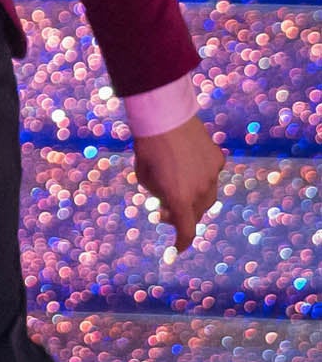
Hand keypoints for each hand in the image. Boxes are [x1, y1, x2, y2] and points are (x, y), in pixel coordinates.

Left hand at [133, 114, 224, 251]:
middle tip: (166, 211)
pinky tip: (189, 167)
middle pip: (196, 213)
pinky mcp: (217, 159)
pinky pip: (211, 175)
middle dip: (182, 215)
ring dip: (194, 199)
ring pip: (208, 196)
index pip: (187, 230)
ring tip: (179, 190)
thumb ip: (159, 193)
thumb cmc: (148, 146)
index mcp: (179, 197)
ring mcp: (212, 174)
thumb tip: (169, 201)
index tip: (178, 248)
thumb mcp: (144, 176)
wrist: (164, 114)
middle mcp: (200, 190)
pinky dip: (201, 177)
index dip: (183, 242)